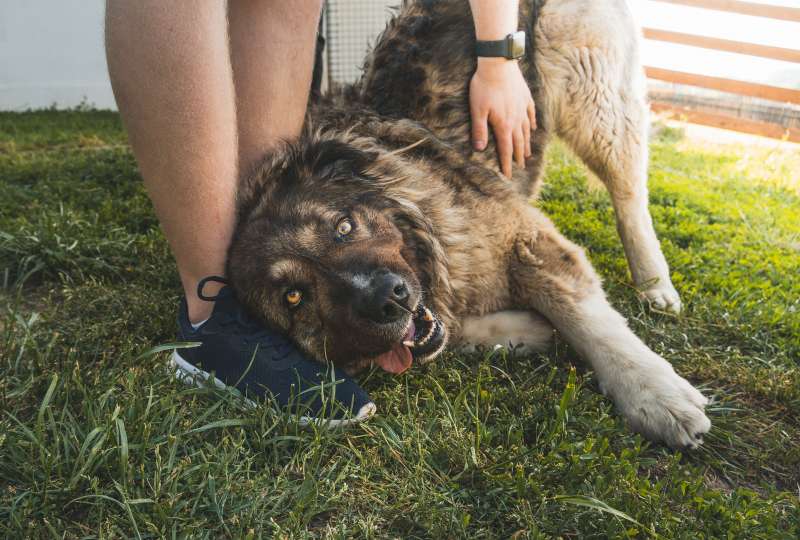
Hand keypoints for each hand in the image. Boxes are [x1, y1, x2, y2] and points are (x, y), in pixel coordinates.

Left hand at [469, 57, 535, 177]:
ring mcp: (523, 108)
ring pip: (526, 130)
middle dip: (518, 157)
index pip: (506, 149)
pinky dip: (532, 123)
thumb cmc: (484, 86)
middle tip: (521, 168)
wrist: (498, 63)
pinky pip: (531, 114)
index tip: (508, 175)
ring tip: (528, 154)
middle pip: (519, 142)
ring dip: (527, 144)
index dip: (506, 163)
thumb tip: (479, 150)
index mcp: (504, 125)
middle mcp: (516, 119)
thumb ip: (479, 130)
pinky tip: (533, 128)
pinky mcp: (525, 97)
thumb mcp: (477, 110)